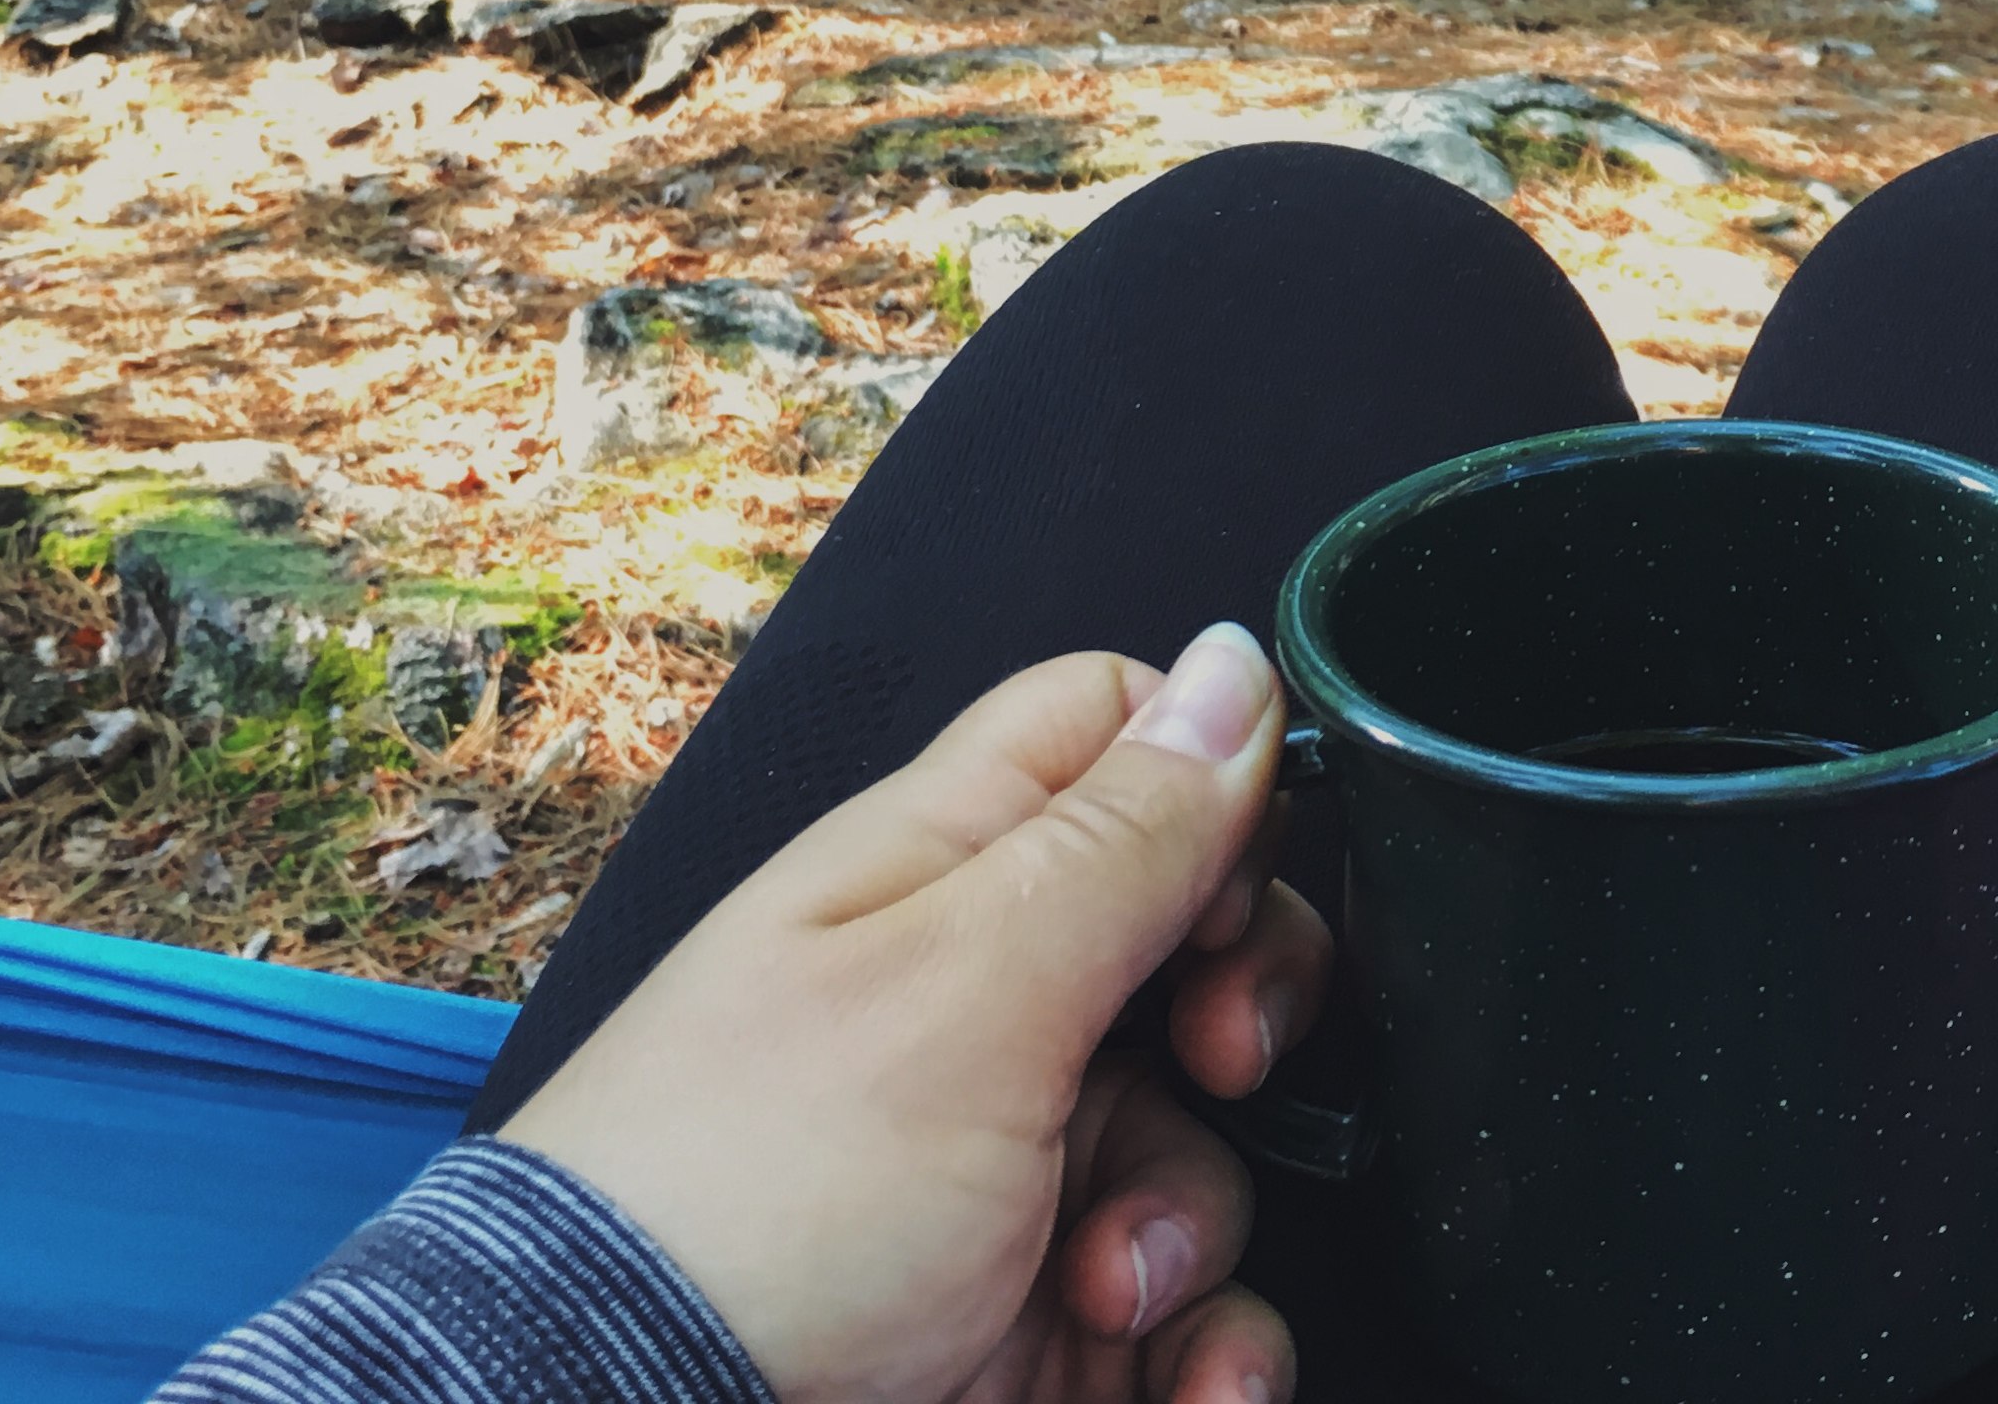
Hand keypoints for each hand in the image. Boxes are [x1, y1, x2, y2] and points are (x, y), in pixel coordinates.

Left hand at [503, 626, 1328, 1403]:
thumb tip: (1236, 666)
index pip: (1112, 737)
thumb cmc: (750, 1201)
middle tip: (1218, 1065)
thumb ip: (1122, 836)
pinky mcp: (1025, 1320)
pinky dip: (1211, 1352)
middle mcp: (976, 1008)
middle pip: (1191, 945)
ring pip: (1200, 1145)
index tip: (1223, 888)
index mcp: (941, 875)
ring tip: (1116, 1292)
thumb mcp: (969, 987)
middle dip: (1247, 1009)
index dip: (1210, 786)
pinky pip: (1182, 1311)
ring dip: (1202, 1222)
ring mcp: (1001, 1172)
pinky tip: (1197, 1390)